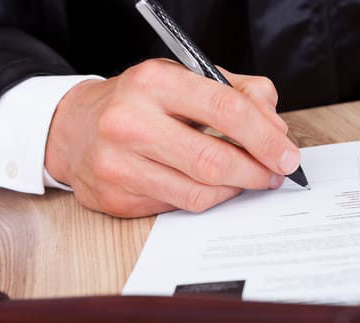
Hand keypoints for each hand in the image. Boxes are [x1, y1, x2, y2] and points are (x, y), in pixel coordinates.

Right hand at [44, 59, 299, 216]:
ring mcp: (119, 164)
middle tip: (274, 174)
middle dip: (256, 171)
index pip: (226, 110)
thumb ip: (237, 92)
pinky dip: (205, 199)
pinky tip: (211, 186)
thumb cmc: (138, 102)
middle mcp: (131, 122)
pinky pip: (179, 207)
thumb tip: (276, 127)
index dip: (266, 137)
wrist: (72, 128)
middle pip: (214, 160)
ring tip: (247, 180)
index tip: (287, 154)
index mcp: (154, 81)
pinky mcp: (116, 197)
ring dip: (235, 190)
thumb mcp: (184, 78)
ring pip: (199, 192)